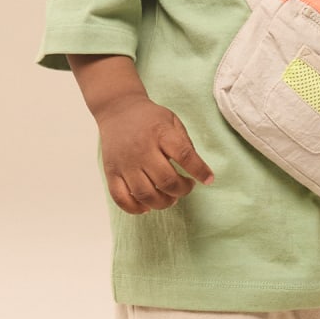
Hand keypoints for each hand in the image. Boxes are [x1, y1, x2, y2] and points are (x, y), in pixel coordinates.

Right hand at [96, 93, 213, 213]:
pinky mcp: (111, 173)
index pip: (184, 155)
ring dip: (163, 203)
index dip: (199, 170)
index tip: (208, 179)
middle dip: (182, 190)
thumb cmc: (149, 118)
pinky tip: (147, 206)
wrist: (117, 110)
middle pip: (166, 181)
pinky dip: (135, 208)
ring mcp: (125, 163)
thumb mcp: (172, 121)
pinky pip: (121, 198)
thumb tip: (196, 169)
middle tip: (186, 187)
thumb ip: (184, 143)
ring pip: (145, 194)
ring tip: (170, 198)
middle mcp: (142, 150)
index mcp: (161, 133)